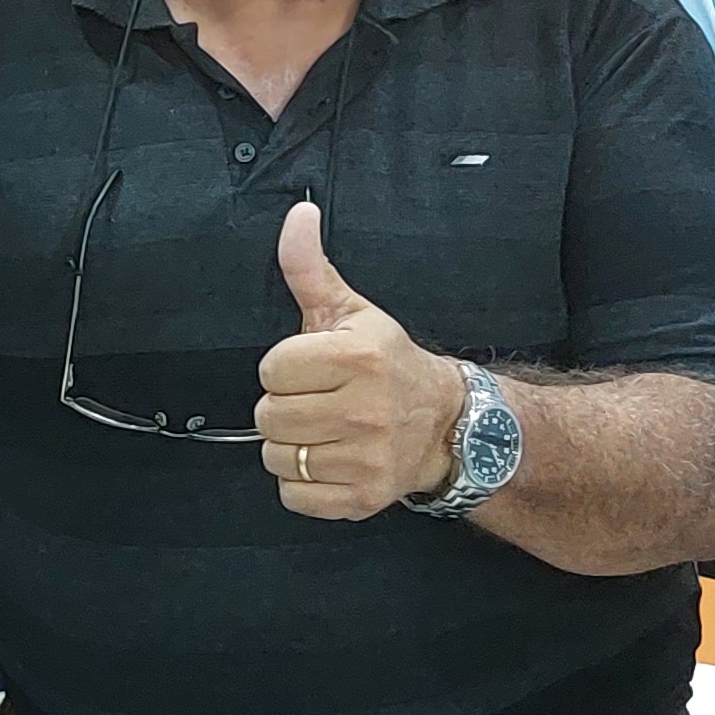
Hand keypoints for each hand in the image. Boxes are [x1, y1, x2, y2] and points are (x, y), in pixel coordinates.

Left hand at [253, 204, 469, 522]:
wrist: (446, 422)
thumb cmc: (388, 363)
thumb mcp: (352, 311)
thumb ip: (310, 268)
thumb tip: (298, 216)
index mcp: (357, 358)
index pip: (270, 370)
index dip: (284, 369)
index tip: (312, 369)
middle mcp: (364, 410)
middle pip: (268, 416)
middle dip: (285, 407)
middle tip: (318, 401)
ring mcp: (366, 458)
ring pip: (278, 458)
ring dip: (292, 447)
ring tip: (325, 430)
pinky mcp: (362, 498)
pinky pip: (294, 496)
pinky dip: (303, 483)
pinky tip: (331, 460)